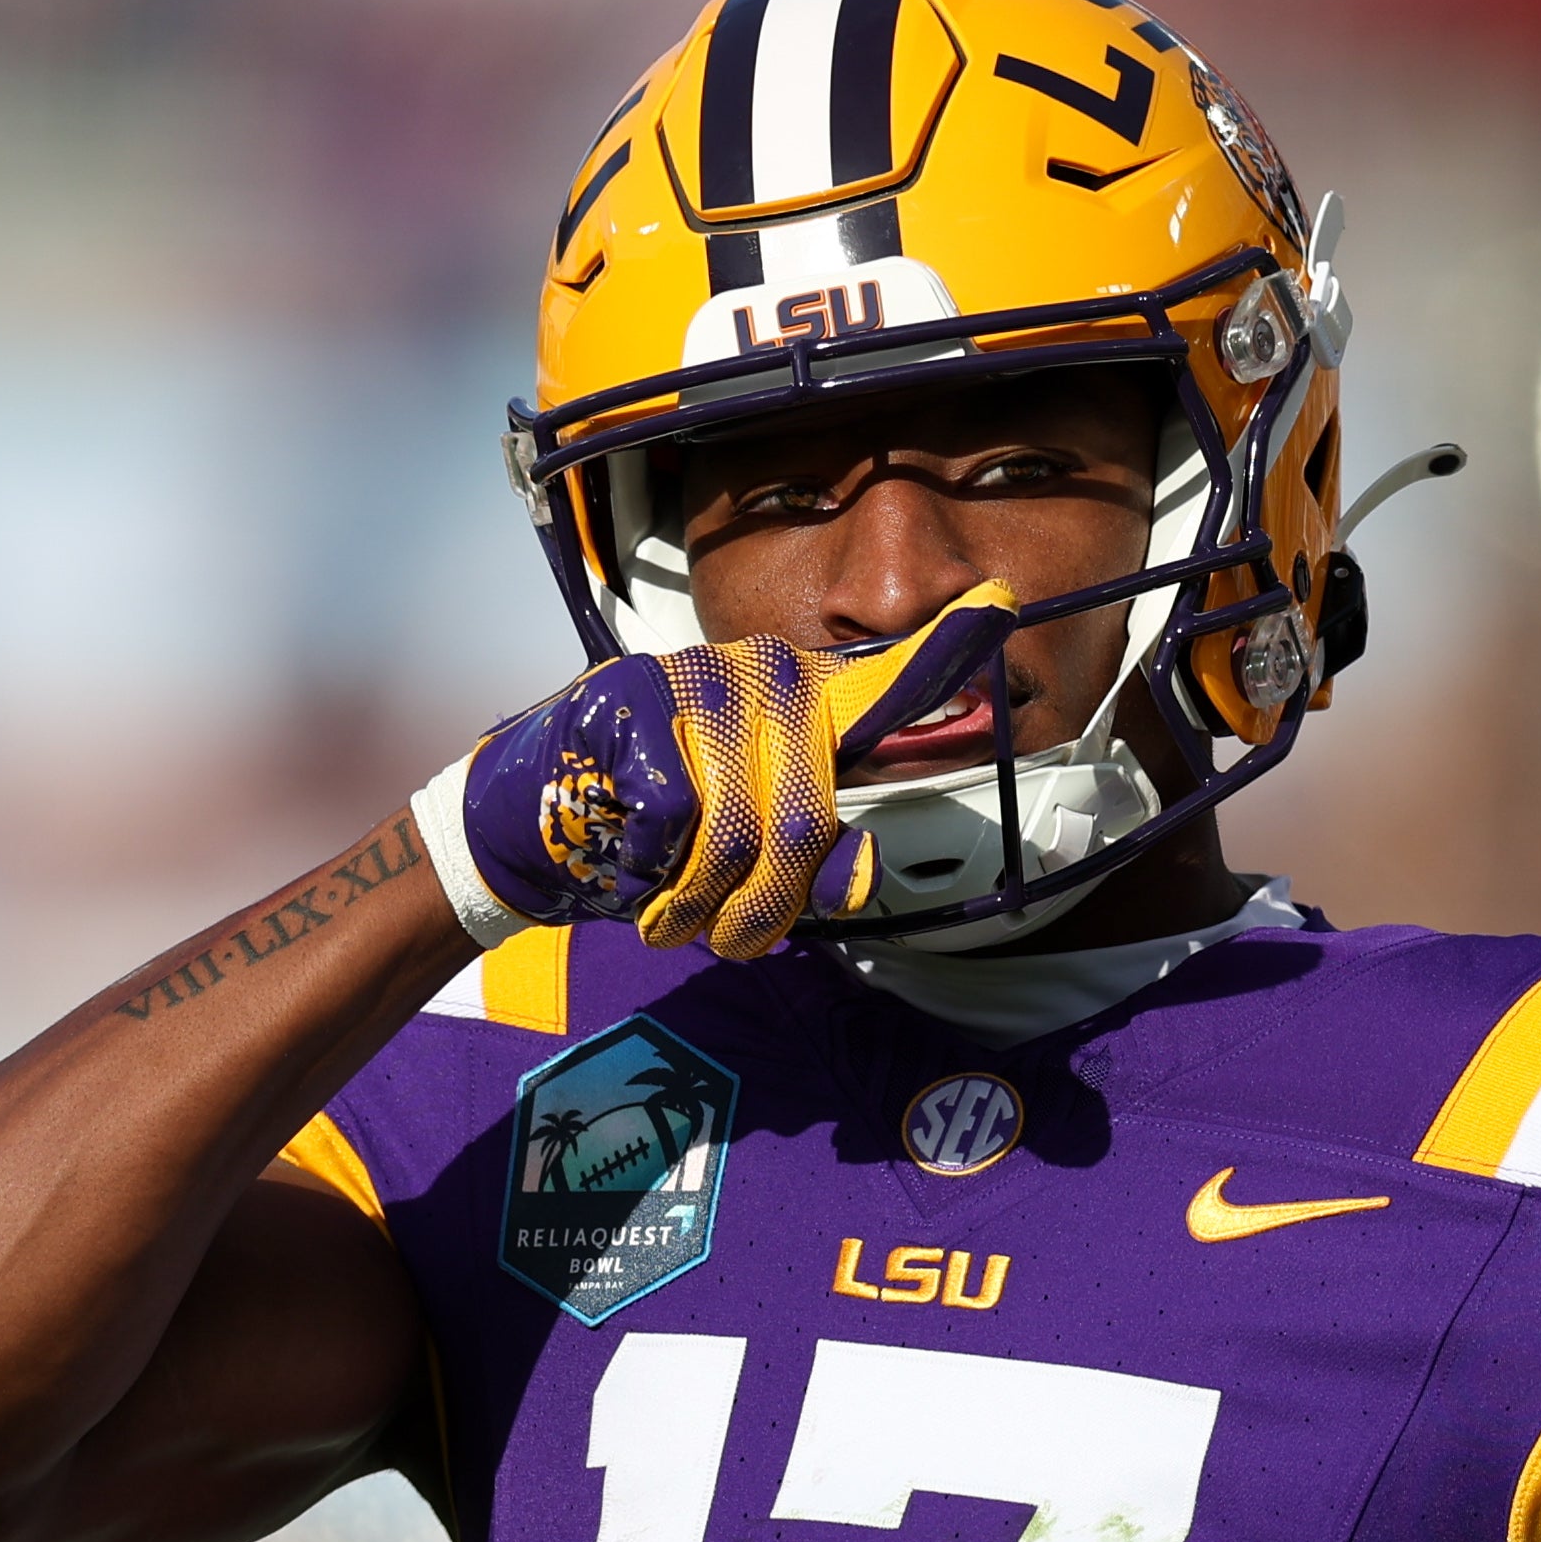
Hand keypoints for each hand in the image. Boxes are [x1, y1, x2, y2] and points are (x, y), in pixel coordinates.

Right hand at [440, 586, 1015, 958]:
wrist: (533, 818)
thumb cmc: (657, 835)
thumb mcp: (747, 853)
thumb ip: (816, 862)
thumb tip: (863, 875)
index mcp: (806, 705)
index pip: (888, 678)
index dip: (948, 649)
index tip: (1007, 602)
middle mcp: (764, 676)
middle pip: (802, 828)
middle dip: (761, 913)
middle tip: (727, 939)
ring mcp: (696, 678)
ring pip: (734, 836)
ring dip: (697, 908)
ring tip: (671, 915)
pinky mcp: (631, 699)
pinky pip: (669, 826)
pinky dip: (645, 871)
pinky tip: (626, 855)